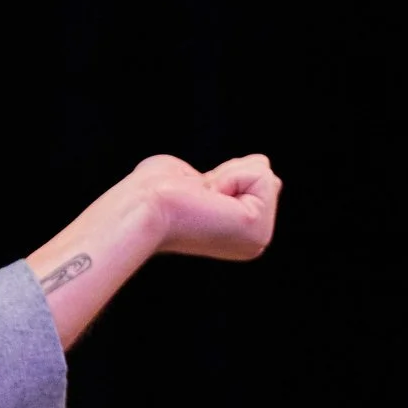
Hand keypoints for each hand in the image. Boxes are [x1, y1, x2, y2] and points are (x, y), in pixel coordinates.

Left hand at [130, 153, 280, 259]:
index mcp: (240, 233)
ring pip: (266, 175)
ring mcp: (258, 239)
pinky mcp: (256, 229)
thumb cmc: (153, 192)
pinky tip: (208, 198)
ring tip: (202, 198)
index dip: (224, 174)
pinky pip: (260, 176)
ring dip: (227, 175)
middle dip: (230, 173)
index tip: (197, 195)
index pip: (257, 179)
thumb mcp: (196, 179)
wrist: (140, 208)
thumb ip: (228, 174)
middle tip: (198, 196)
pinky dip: (230, 177)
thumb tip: (263, 166)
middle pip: (266, 176)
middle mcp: (254, 242)